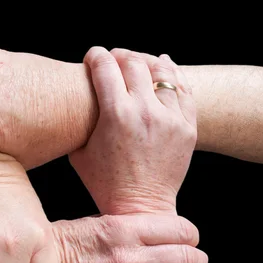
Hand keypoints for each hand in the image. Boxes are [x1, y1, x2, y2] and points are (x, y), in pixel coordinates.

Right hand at [52, 213, 206, 262]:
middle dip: (197, 260)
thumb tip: (168, 230)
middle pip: (185, 259)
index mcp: (122, 229)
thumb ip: (133, 224)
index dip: (192, 235)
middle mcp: (126, 257)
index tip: (190, 239)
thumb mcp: (100, 221)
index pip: (180, 230)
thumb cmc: (69, 242)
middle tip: (196, 261)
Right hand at [69, 47, 196, 214]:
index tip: (92, 56)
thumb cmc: (103, 182)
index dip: (95, 55)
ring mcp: (170, 119)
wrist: (140, 207)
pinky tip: (163, 67)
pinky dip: (172, 75)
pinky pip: (183, 89)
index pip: (105, 66)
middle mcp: (145, 112)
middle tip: (113, 58)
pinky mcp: (187, 127)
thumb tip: (75, 99)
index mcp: (116, 115)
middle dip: (120, 55)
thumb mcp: (79, 152)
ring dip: (146, 61)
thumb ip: (79, 121)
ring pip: (162, 71)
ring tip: (138, 62)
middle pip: (134, 62)